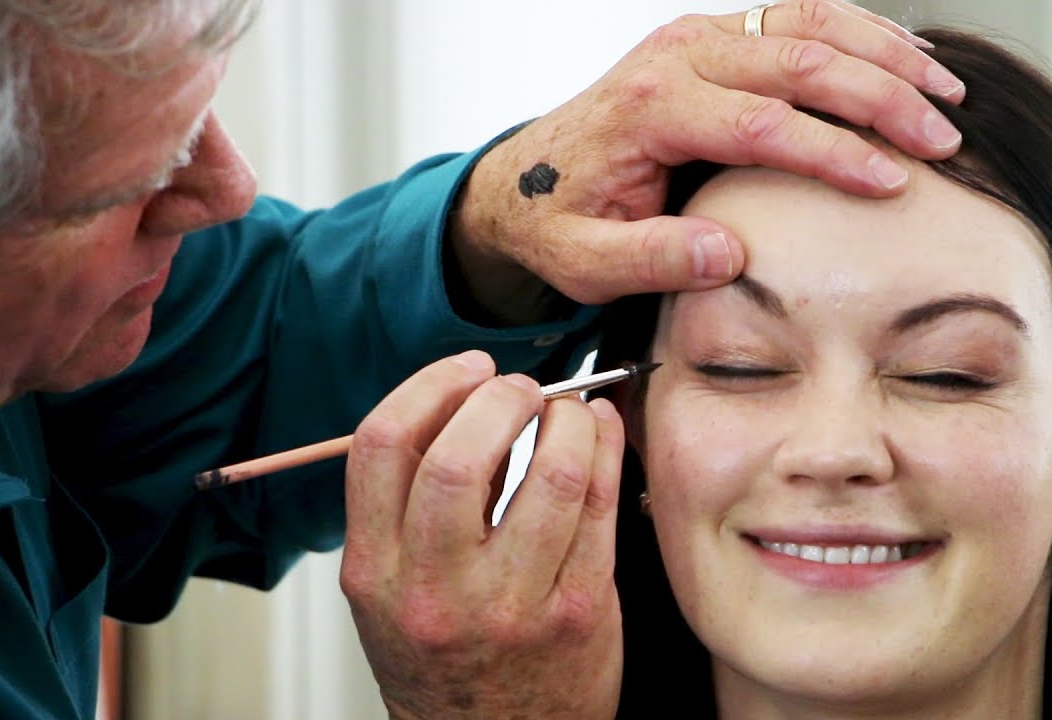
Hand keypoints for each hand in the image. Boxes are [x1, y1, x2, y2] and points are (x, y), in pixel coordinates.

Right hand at [340, 350, 625, 719]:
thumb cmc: (441, 658)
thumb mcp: (387, 589)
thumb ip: (402, 503)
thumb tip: (456, 400)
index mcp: (374, 572)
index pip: (381, 446)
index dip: (428, 386)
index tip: (463, 371)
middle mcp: (434, 590)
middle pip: (457, 455)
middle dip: (497, 397)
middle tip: (518, 388)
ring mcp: (510, 605)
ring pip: (547, 474)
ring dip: (564, 417)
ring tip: (565, 408)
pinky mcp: (577, 612)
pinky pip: (599, 506)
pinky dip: (605, 447)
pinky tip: (600, 429)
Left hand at [448, 0, 965, 320]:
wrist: (522, 182)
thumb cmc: (556, 222)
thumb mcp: (584, 263)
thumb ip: (650, 260)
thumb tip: (730, 255)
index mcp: (648, 110)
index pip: (760, 124)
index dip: (833, 152)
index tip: (891, 182)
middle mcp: (674, 58)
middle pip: (799, 62)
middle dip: (880, 99)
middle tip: (940, 140)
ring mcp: (693, 39)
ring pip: (806, 25)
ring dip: (882, 55)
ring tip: (942, 94)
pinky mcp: (708, 38)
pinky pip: (793, 17)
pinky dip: (856, 32)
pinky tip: (901, 59)